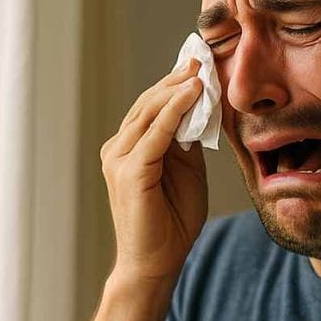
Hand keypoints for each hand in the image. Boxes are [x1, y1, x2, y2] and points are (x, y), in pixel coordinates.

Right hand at [100, 58, 207, 281]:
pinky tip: (193, 94)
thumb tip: (200, 109)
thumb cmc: (171, 222)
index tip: (199, 62)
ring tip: (202, 69)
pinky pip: (155, 133)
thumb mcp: (185, 171)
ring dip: (178, 89)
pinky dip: (175, 110)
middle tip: (203, 57)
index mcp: (127, 148)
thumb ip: (187, 142)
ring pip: (150, 112)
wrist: (156, 263)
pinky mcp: (130, 171)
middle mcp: (117, 149)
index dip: (175, 83)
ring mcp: (118, 159)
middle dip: (177, 79)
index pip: (151, 106)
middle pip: (149, 103)